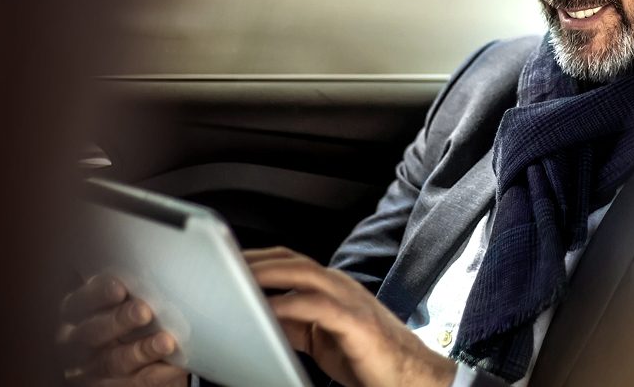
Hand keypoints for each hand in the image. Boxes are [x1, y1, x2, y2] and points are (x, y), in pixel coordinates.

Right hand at [57, 274, 187, 385]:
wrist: (130, 352)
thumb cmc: (127, 310)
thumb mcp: (117, 296)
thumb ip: (126, 283)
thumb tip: (153, 259)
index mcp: (75, 313)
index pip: (77, 304)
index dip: (96, 295)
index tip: (120, 287)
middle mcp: (76, 343)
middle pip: (92, 333)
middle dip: (119, 321)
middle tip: (144, 311)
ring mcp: (92, 369)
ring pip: (113, 361)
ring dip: (141, 350)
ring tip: (166, 341)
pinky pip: (133, 383)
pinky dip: (155, 374)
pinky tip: (175, 365)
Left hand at [246, 247, 455, 386]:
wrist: (409, 376)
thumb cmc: (367, 357)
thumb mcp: (320, 337)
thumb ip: (294, 322)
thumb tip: (261, 316)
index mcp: (332, 288)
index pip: (290, 262)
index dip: (259, 259)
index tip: (229, 263)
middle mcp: (341, 286)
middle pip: (292, 260)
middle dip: (257, 260)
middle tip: (224, 266)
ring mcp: (350, 300)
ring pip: (304, 273)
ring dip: (269, 273)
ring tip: (239, 280)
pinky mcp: (355, 322)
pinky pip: (316, 306)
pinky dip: (289, 304)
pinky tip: (267, 310)